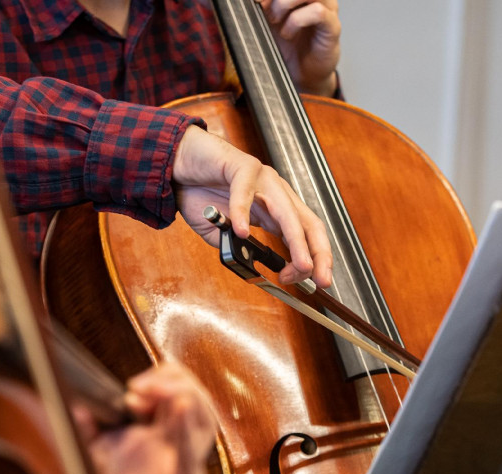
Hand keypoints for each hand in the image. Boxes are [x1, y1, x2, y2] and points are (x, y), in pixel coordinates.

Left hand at [58, 362, 216, 473]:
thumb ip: (90, 425)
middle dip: (176, 383)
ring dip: (188, 401)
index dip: (162, 381)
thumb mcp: (91, 452)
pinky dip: (187, 438)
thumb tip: (81, 401)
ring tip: (167, 391)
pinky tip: (180, 414)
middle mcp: (176, 456)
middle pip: (197, 405)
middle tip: (145, 384)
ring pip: (203, 428)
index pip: (179, 395)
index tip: (131, 386)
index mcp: (160, 440)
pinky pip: (192, 469)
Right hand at [172, 125, 331, 286]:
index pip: (307, 235)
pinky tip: (241, 231)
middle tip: (321, 280)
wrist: (180, 162)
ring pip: (286, 211)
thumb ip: (238, 248)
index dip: (313, 260)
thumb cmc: (202, 194)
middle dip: (319, 254)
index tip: (304, 282)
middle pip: (308, 224)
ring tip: (299, 265)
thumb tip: (252, 268)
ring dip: (296, 240)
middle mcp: (276, 193)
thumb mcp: (222, 233)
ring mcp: (262, 178)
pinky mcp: (241, 166)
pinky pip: (244, 191)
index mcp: (276, 210)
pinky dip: (242, 213)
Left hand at [258, 0, 340, 96]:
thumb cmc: (288, 45)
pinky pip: (317, 12)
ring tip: (274, 19)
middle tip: (262, 7)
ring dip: (285, 3)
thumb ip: (262, 6)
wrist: (304, 73)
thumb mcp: (267, 21)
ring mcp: (327, 8)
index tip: (255, 0)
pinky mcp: (332, 26)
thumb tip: (246, 2)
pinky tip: (288, 33)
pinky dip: (297, 21)